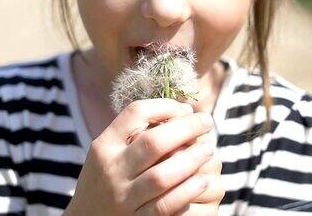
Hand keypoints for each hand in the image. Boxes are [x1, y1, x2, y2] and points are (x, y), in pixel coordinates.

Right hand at [65, 98, 214, 215]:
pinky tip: (202, 181)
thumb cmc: (103, 179)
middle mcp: (112, 170)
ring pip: (161, 176)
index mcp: (104, 146)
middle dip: (186, 129)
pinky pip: (166, 206)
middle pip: (153, 142)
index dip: (166, 106)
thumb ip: (134, 133)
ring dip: (191, 160)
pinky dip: (187, 191)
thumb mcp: (107, 152)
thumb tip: (184, 112)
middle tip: (207, 122)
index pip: (136, 113)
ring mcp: (123, 198)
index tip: (187, 108)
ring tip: (209, 150)